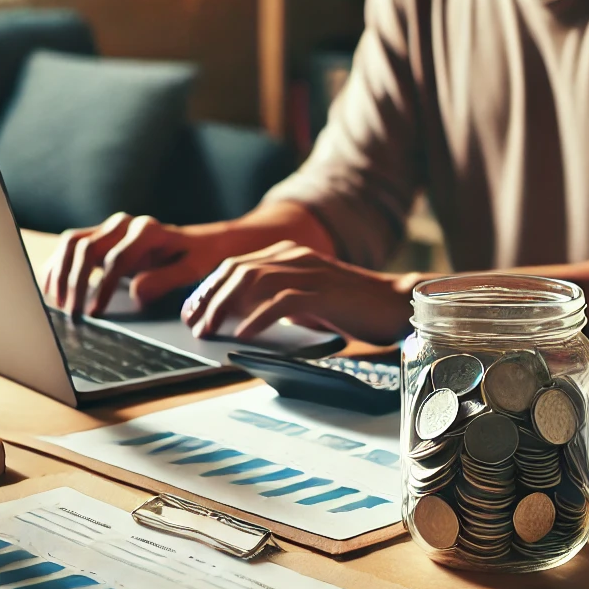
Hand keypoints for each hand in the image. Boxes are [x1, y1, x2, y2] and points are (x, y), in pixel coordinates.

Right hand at [42, 212, 224, 315]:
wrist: (196, 242)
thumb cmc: (195, 257)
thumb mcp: (191, 269)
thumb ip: (166, 279)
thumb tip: (136, 292)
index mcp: (148, 230)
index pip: (116, 259)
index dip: (102, 288)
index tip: (95, 313)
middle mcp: (125, 223)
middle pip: (87, 248)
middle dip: (76, 283)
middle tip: (72, 314)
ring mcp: (109, 227)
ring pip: (73, 243)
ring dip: (61, 273)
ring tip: (58, 303)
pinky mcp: (99, 234)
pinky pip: (69, 244)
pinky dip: (57, 264)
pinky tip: (52, 288)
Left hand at [181, 241, 419, 345]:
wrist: (396, 304)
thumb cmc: (352, 306)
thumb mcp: (306, 300)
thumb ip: (277, 299)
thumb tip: (239, 317)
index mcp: (289, 255)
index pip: (236, 265)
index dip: (208, 288)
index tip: (191, 311)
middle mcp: (296, 257)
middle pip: (238, 270)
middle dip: (209, 297)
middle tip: (193, 324)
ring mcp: (310, 272)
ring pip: (254, 281)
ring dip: (225, 307)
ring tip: (209, 330)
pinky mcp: (325, 292)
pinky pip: (283, 301)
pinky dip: (258, 317)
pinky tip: (243, 333)